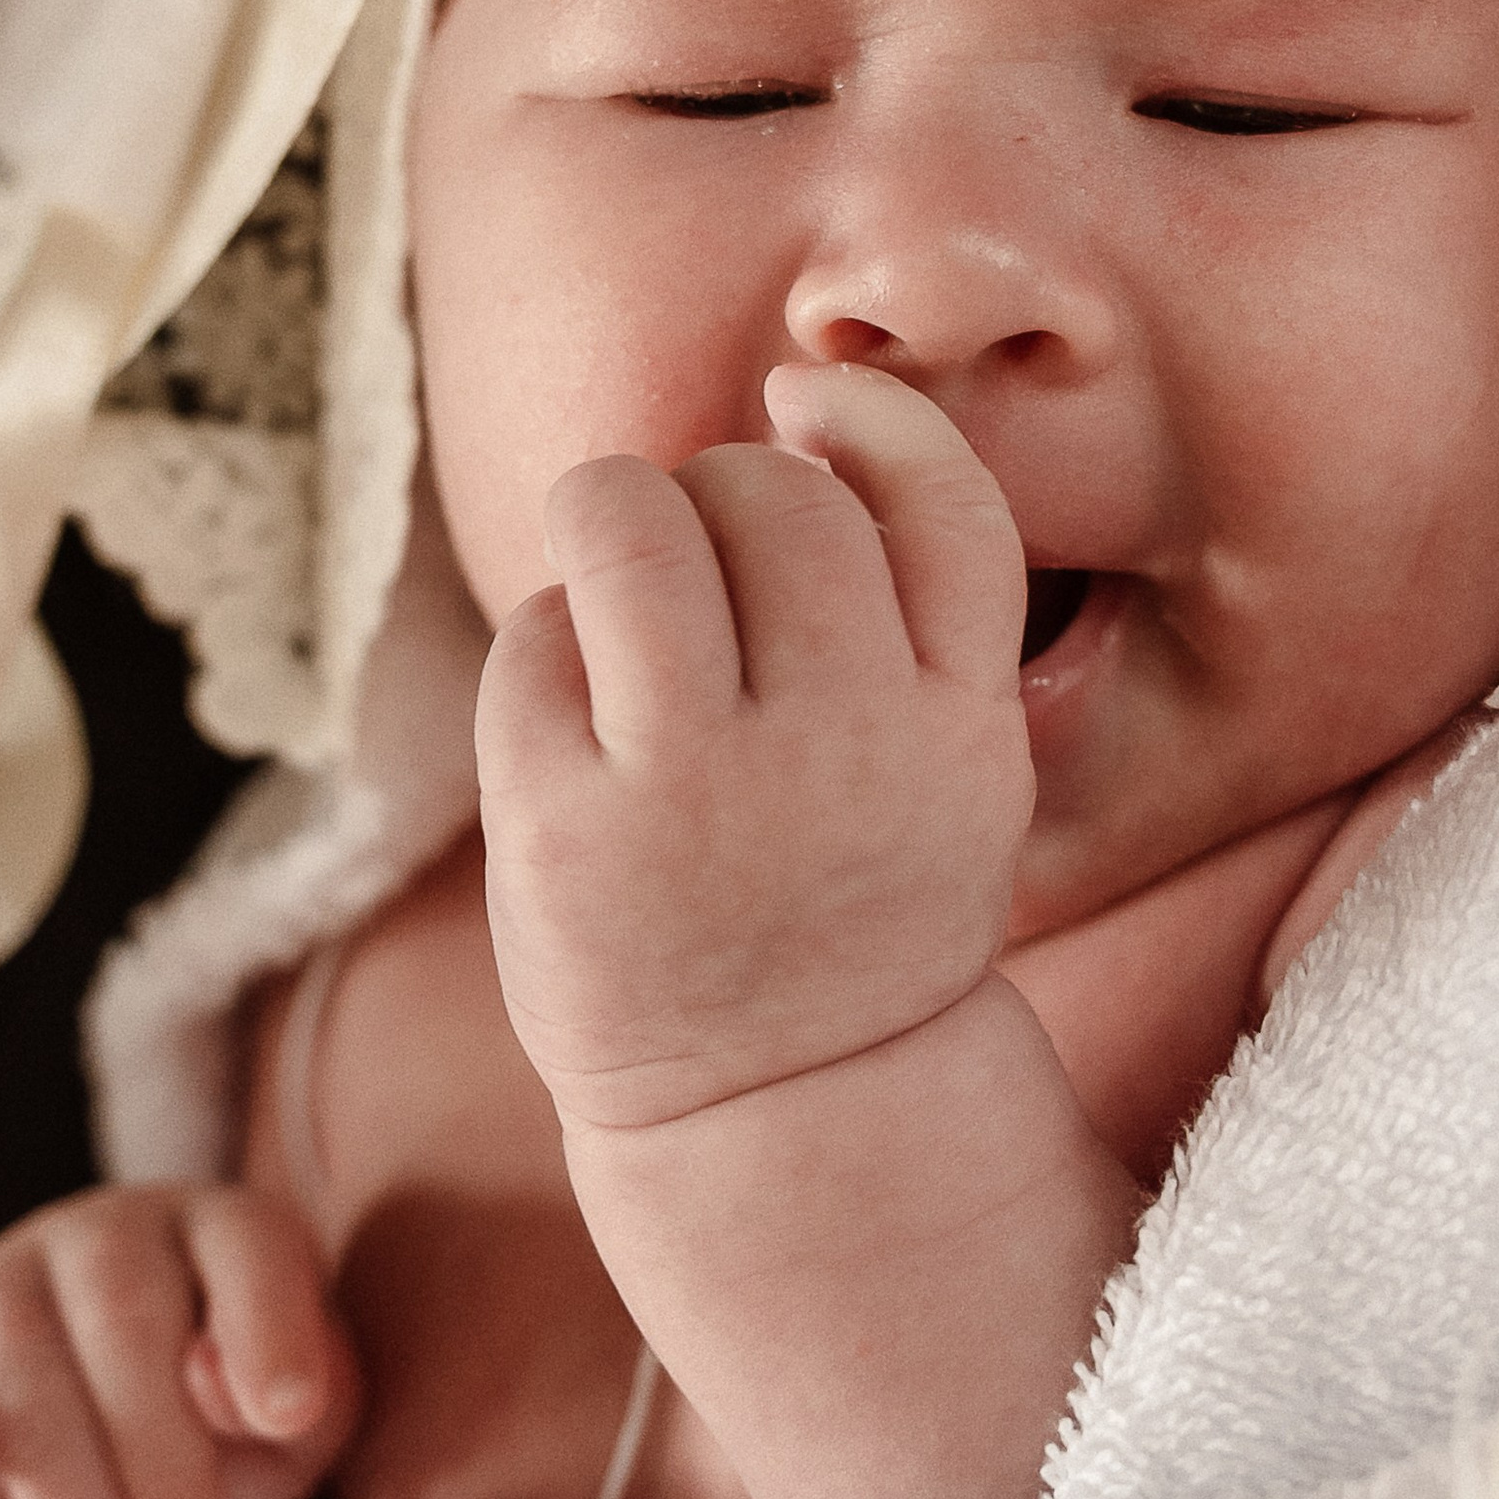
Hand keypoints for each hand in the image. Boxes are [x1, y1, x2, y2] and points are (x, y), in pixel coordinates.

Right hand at [0, 1185, 360, 1498]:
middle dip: (166, 1466)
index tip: (288, 1418)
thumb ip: (312, 1388)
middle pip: (129, 1325)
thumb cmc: (233, 1450)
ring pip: (27, 1382)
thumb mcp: (306, 1428)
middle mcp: (106, 1234)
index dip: (270, 1329)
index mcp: (222, 1229)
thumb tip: (217, 1375)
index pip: (250, 1246)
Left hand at [478, 364, 1032, 1135]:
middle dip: (721, 494)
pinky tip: (579, 719)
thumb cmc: (856, 894)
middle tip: (706, 575)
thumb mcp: (958, 762)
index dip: (872, 417)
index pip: (941, 501)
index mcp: (962, 732)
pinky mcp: (567, 835)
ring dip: (613, 514)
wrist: (783, 1110)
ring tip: (617, 578)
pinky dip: (547, 646)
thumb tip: (801, 388)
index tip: (808, 405)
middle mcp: (848, 754)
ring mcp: (700, 797)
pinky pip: (535, 636)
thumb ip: (919, 597)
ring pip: (636, 521)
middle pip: (774, 492)